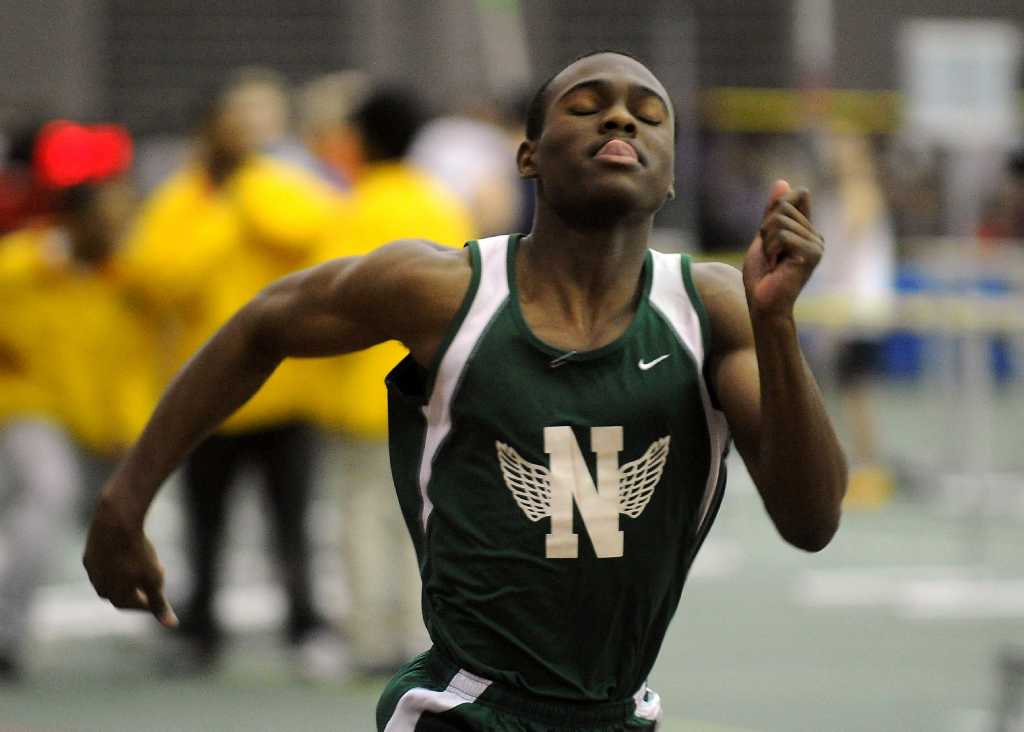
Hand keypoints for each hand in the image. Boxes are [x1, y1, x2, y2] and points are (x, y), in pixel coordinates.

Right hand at [83, 492, 176, 627]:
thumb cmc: (137, 553)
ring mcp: (92, 571)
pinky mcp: (89, 555)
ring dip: (126, 575)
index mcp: (115, 597)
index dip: (151, 600)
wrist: (115, 523)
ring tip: (140, 565)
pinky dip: (116, 561)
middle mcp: (100, 588)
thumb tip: (172, 625)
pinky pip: (105, 563)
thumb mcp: (153, 579)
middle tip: (153, 578)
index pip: (137, 605)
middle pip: (123, 593)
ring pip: (112, 578)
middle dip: (139, 588)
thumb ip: (160, 603)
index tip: (161, 594)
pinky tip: (126, 551)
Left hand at [742, 180, 823, 319]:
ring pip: (780, 221)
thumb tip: (782, 181)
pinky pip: (782, 236)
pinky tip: (775, 267)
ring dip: (767, 242)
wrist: (763, 304)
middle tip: (770, 256)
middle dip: (766, 230)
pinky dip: (770, 250)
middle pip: (782, 208)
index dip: (775, 209)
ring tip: (773, 262)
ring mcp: (816, 244)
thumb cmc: (762, 276)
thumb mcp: (764, 237)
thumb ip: (772, 212)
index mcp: (806, 230)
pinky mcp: (812, 253)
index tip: (769, 236)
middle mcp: (815, 236)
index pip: (795, 195)